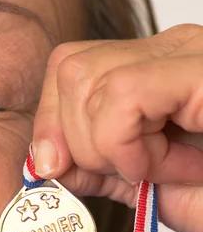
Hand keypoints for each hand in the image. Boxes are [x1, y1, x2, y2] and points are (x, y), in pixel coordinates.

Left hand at [33, 24, 202, 231]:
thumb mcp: (140, 183)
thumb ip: (92, 164)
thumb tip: (45, 159)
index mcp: (152, 68)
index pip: (68, 66)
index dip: (51, 120)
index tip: (63, 168)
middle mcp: (170, 48)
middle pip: (70, 69)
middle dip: (81, 139)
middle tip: (136, 171)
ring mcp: (189, 52)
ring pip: (85, 79)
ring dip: (111, 147)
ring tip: (164, 167)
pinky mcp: (201, 72)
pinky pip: (124, 96)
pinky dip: (130, 145)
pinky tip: (171, 165)